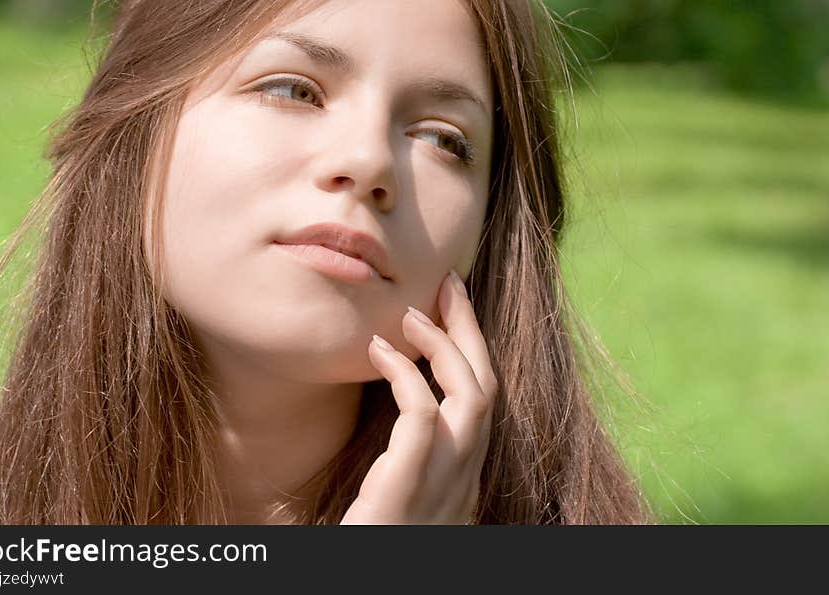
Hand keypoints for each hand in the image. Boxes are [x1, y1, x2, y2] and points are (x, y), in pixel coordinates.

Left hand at [340, 270, 496, 523]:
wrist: (364, 581)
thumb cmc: (371, 541)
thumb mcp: (398, 496)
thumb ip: (406, 457)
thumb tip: (399, 405)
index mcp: (463, 479)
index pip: (484, 403)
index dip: (474, 351)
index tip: (453, 310)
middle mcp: (464, 481)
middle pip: (487, 388)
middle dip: (470, 331)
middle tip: (448, 285)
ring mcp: (443, 488)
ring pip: (471, 397)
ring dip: (445, 346)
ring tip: (412, 312)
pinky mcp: (407, 490)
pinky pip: (421, 417)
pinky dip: (406, 375)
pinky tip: (379, 352)